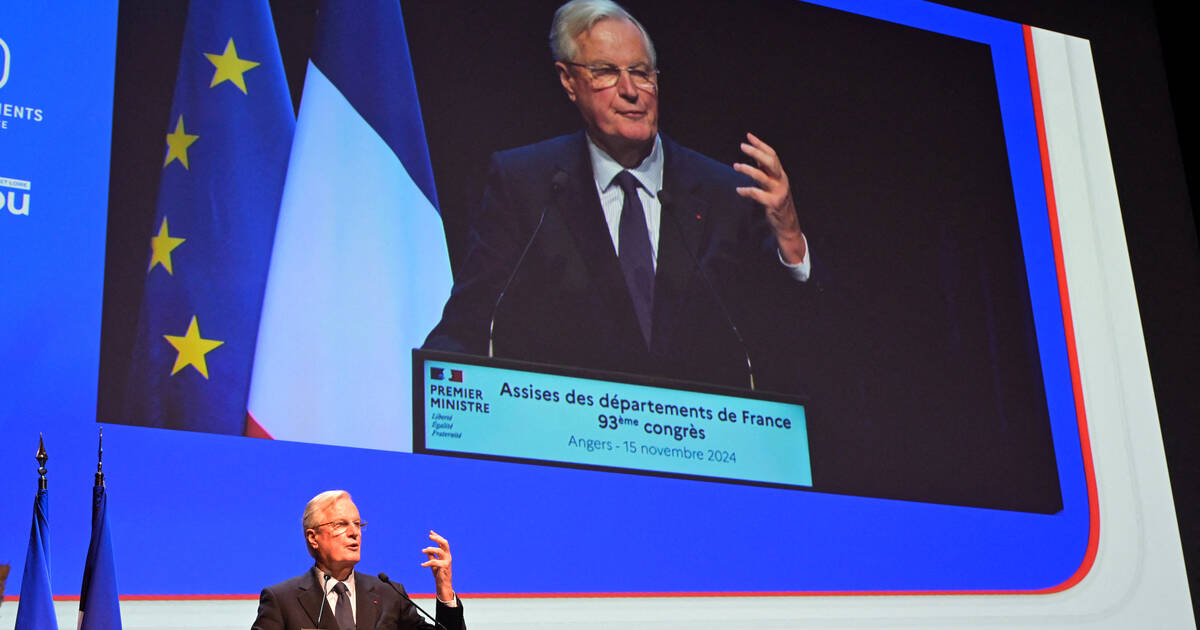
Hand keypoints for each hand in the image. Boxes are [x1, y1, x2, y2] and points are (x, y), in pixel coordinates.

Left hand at [420, 530, 454, 603]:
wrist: (443, 585)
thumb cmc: (439, 574)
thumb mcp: (434, 563)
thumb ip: (432, 556)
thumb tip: (427, 550)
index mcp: (446, 554)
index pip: (442, 542)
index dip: (437, 536)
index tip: (430, 532)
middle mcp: (448, 556)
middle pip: (444, 543)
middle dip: (437, 538)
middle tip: (429, 536)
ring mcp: (447, 561)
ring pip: (440, 551)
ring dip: (431, 549)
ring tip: (423, 550)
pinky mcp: (444, 567)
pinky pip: (435, 562)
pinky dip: (428, 563)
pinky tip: (422, 565)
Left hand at [734, 132, 806, 263]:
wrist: (787, 224)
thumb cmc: (777, 202)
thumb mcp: (772, 184)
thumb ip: (765, 171)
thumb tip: (756, 155)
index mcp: (780, 174)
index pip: (772, 155)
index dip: (760, 145)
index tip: (748, 136)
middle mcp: (781, 180)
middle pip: (770, 161)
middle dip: (756, 152)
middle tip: (742, 146)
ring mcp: (777, 191)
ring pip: (762, 176)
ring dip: (747, 169)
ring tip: (735, 166)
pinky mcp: (772, 203)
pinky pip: (757, 194)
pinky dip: (747, 191)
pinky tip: (739, 190)